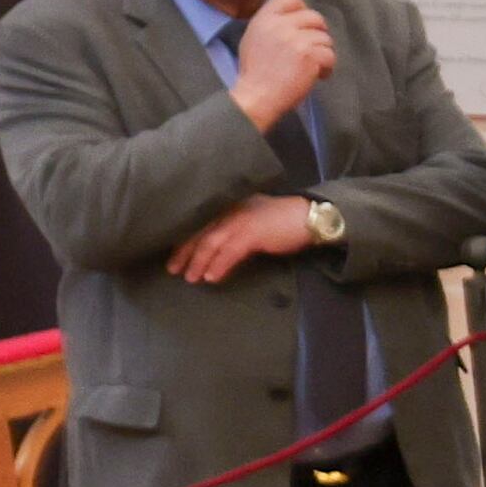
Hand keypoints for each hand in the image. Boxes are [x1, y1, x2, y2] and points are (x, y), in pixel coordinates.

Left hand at [165, 194, 319, 284]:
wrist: (313, 217)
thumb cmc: (288, 221)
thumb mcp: (257, 221)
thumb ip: (239, 230)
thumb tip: (223, 248)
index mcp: (231, 208)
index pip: (202, 225)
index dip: (186, 242)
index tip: (176, 257)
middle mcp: (231, 211)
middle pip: (201, 233)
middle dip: (185, 253)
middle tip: (173, 270)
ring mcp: (241, 221)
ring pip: (211, 243)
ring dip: (198, 261)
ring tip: (190, 278)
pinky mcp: (253, 233)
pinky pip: (229, 252)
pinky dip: (219, 265)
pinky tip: (212, 277)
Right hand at [227, 0, 335, 129]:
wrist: (258, 96)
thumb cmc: (256, 72)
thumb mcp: (254, 38)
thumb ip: (272, 24)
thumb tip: (294, 17)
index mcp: (264, 18)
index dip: (302, 10)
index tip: (303, 26)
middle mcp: (280, 25)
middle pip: (315, 17)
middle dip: (318, 33)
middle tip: (313, 49)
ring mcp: (296, 39)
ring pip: (325, 38)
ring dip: (323, 53)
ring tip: (311, 66)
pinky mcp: (310, 55)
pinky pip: (330, 55)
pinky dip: (327, 67)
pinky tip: (316, 75)